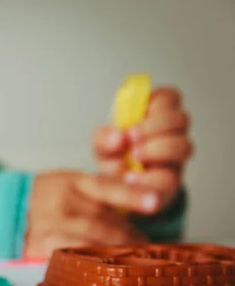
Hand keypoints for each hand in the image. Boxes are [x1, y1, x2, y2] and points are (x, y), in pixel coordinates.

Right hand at [23, 171, 161, 257]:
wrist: (2, 206)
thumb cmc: (44, 196)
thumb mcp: (67, 182)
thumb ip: (97, 192)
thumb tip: (138, 204)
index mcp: (71, 182)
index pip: (106, 187)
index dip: (132, 194)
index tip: (156, 203)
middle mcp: (62, 201)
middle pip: (104, 219)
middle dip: (129, 236)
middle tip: (147, 248)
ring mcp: (51, 223)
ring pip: (90, 239)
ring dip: (114, 250)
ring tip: (130, 259)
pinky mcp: (39, 245)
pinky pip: (69, 255)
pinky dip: (87, 261)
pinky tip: (99, 266)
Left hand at [93, 87, 192, 208]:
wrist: (114, 188)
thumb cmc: (113, 156)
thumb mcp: (101, 144)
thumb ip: (104, 137)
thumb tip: (119, 137)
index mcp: (155, 115)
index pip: (169, 97)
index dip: (156, 104)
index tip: (135, 115)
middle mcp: (171, 133)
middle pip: (181, 119)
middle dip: (154, 127)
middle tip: (131, 137)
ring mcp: (175, 157)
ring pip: (184, 146)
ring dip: (156, 150)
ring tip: (133, 156)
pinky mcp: (172, 181)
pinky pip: (170, 178)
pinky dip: (147, 178)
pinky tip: (130, 178)